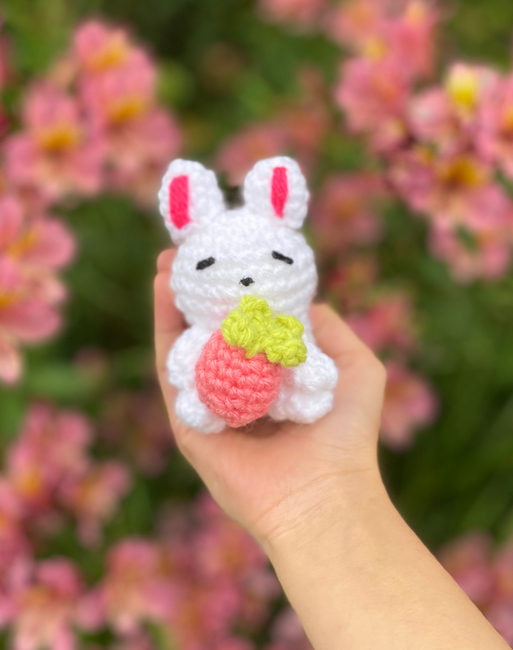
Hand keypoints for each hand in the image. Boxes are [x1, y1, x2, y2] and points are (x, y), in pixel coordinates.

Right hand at [155, 249, 385, 548]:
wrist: (324, 494)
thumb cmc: (346, 433)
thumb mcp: (354, 365)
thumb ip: (328, 327)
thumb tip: (299, 301)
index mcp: (274, 377)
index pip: (248, 325)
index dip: (238, 288)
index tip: (231, 253)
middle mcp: (240, 387)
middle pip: (211, 330)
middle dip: (200, 290)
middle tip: (189, 251)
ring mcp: (211, 404)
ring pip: (186, 344)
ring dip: (173, 301)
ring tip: (168, 260)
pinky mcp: (188, 421)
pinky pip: (171, 369)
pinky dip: (165, 328)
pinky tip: (164, 291)